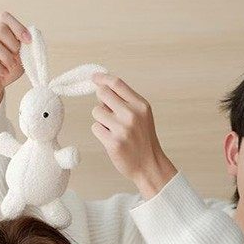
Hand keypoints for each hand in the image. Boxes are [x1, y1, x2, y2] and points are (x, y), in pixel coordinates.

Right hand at [0, 11, 29, 120]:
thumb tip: (32, 38)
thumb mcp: (20, 59)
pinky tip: (3, 73)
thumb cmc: (6, 71)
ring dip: (5, 56)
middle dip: (12, 44)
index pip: (4, 17)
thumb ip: (25, 48)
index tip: (28, 41)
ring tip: (10, 67)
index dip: (18, 27)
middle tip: (16, 58)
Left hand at [90, 74, 177, 197]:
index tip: (94, 78)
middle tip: (107, 111)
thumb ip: (126, 101)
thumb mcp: (142, 115)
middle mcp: (132, 115)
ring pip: (96, 111)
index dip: (102, 78)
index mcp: (140, 105)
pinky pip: (95, 128)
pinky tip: (111, 139)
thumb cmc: (143, 139)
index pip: (117, 84)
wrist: (149, 165)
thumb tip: (102, 88)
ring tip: (113, 129)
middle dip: (101, 100)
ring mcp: (122, 129)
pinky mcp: (113, 143)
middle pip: (102, 94)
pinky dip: (100, 132)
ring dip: (101, 119)